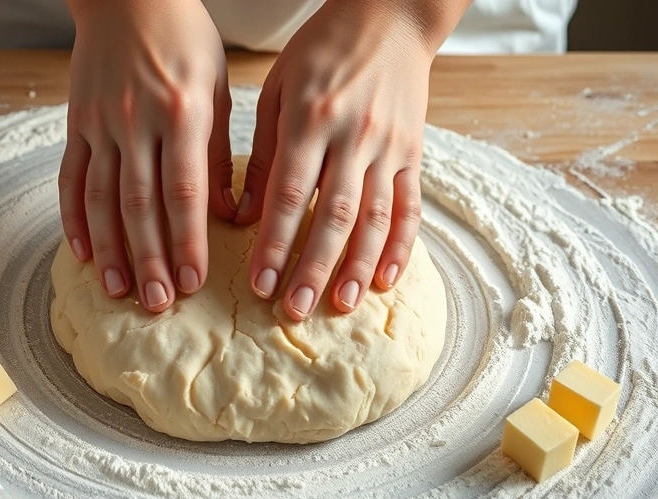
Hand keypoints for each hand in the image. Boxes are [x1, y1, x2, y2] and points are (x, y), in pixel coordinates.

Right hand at [59, 0, 233, 311]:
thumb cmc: (184, 39)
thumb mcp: (217, 89)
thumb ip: (220, 154)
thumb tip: (226, 214)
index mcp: (182, 114)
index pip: (183, 193)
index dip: (187, 242)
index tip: (193, 281)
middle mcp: (137, 123)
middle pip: (141, 206)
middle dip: (150, 259)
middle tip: (158, 303)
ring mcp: (100, 125)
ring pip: (102, 199)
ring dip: (110, 250)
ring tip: (118, 290)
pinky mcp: (76, 123)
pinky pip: (70, 178)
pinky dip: (73, 218)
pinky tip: (80, 252)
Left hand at [238, 0, 462, 320]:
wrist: (389, 16)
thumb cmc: (322, 51)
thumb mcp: (279, 90)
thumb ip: (262, 153)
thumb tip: (245, 216)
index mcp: (310, 120)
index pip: (290, 196)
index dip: (275, 245)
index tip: (260, 284)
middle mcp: (352, 137)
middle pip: (333, 216)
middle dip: (312, 268)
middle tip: (294, 310)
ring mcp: (389, 147)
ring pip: (374, 218)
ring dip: (358, 267)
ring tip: (341, 306)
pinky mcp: (413, 153)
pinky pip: (409, 206)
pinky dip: (400, 245)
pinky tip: (388, 279)